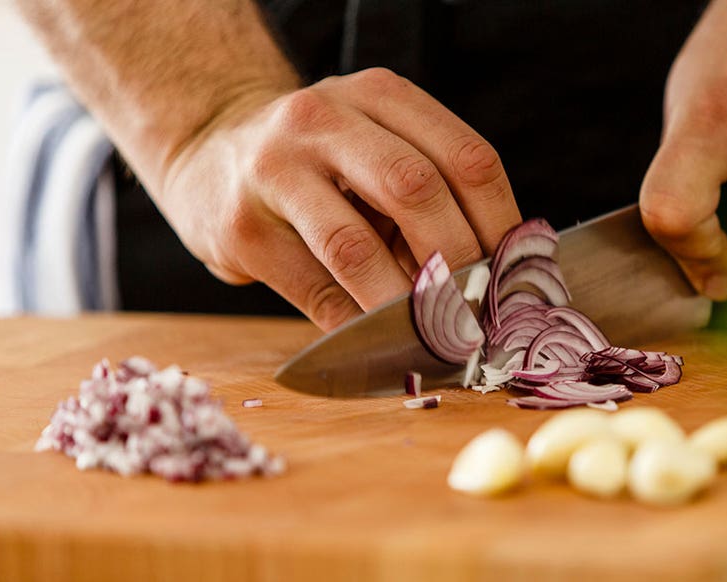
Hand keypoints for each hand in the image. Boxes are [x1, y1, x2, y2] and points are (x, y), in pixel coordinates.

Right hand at [157, 68, 521, 329]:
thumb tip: (493, 281)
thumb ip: (430, 196)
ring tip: (436, 335)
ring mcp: (275, 169)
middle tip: (479, 313)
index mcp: (380, 96)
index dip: (502, 225)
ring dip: (405, 304)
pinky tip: (380, 340)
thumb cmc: (317, 164)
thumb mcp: (374, 149)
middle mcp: (326, 119)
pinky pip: (314, 290)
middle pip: (416, 191)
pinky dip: (356, 325)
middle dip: (458, 264)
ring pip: (356, 247)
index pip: (466, 159)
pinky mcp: (242, 227)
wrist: (209, 153)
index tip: (517, 278)